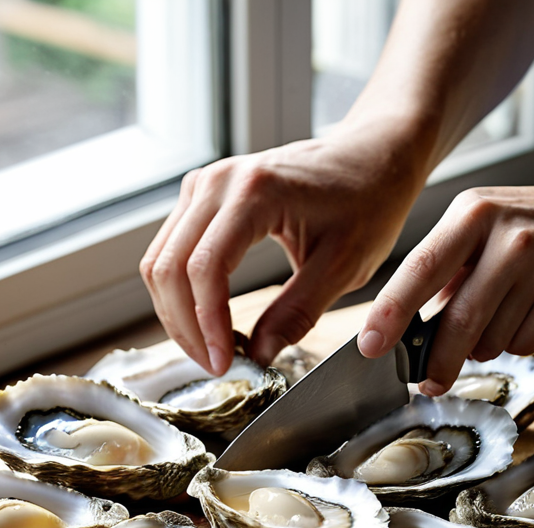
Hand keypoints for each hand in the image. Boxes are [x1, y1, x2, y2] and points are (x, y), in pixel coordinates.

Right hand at [140, 121, 424, 373]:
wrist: (372, 157)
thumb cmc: (368, 202)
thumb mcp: (343, 266)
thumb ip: (298, 313)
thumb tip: (259, 355)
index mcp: (255, 192)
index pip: (204, 269)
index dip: (207, 325)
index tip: (226, 363)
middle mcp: (219, 181)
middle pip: (169, 267)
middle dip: (186, 327)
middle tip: (216, 365)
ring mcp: (206, 183)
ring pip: (161, 260)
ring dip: (178, 312)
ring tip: (213, 349)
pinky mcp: (204, 195)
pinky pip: (172, 249)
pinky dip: (183, 290)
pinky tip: (210, 319)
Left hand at [358, 184, 533, 393]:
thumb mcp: (484, 231)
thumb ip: (447, 272)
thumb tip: (406, 329)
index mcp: (471, 214)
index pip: (419, 269)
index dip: (391, 312)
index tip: (370, 345)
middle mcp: (502, 231)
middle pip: (457, 317)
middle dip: (439, 361)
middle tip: (429, 383)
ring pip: (492, 336)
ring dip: (488, 346)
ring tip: (503, 319)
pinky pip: (525, 341)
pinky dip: (520, 342)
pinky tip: (531, 315)